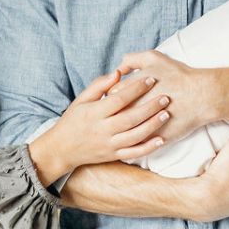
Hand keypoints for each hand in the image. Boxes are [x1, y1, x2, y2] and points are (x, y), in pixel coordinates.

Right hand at [28, 69, 169, 185]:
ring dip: (153, 125)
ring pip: (135, 136)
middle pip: (130, 118)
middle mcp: (102, 130)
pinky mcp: (113, 156)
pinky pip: (133, 153)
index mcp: (94, 113)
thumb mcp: (81, 100)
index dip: (136, 88)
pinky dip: (148, 148)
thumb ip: (99, 85)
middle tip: (166, 96)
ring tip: (166, 114)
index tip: (151, 79)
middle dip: (150, 106)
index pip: (119, 99)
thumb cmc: (73, 120)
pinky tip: (162, 139)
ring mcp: (108, 144)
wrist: (62, 149)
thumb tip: (118, 73)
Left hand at [116, 50, 215, 144]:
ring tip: (132, 120)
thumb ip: (132, 59)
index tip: (122, 96)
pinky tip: (140, 131)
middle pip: (113, 114)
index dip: (115, 96)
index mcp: (129, 91)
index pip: (110, 95)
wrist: (201, 96)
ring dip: (125, 126)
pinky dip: (137, 138)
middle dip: (116, 112)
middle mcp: (132, 109)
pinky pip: (137, 142)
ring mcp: (142, 126)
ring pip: (124, 130)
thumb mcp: (154, 58)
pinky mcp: (152, 139)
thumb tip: (119, 68)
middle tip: (125, 109)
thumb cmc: (178, 75)